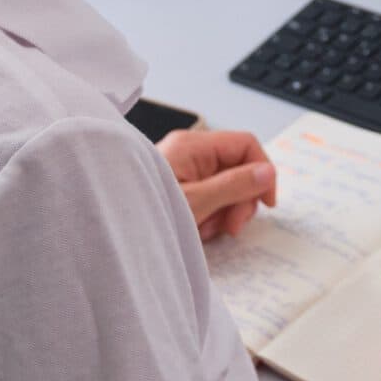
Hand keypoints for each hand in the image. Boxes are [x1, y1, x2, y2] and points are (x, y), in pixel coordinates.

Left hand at [156, 129, 276, 240]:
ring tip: (206, 229)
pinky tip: (198, 229)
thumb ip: (234, 185)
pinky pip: (213, 198)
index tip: (267, 202)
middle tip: (230, 225)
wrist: (113, 235)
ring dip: (226, 212)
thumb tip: (267, 172)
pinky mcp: (184, 189)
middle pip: (240, 168)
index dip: (263, 171)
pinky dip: (212, 216)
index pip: (245, 144)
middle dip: (241, 199)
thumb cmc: (145, 214)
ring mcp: (187, 170)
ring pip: (229, 187)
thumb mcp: (197, 202)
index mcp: (193, 145)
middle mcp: (191, 153)